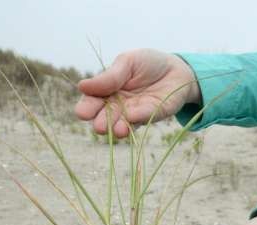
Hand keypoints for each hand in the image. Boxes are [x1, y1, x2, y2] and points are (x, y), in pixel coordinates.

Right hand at [75, 49, 200, 137]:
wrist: (175, 68)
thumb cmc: (147, 64)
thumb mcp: (127, 62)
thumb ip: (109, 76)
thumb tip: (82, 86)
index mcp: (105, 92)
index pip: (91, 102)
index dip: (86, 108)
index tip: (83, 113)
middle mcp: (116, 107)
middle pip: (104, 118)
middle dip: (102, 122)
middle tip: (99, 126)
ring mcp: (133, 114)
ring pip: (121, 124)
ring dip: (118, 128)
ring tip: (117, 130)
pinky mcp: (151, 116)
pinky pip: (143, 118)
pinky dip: (138, 117)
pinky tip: (132, 118)